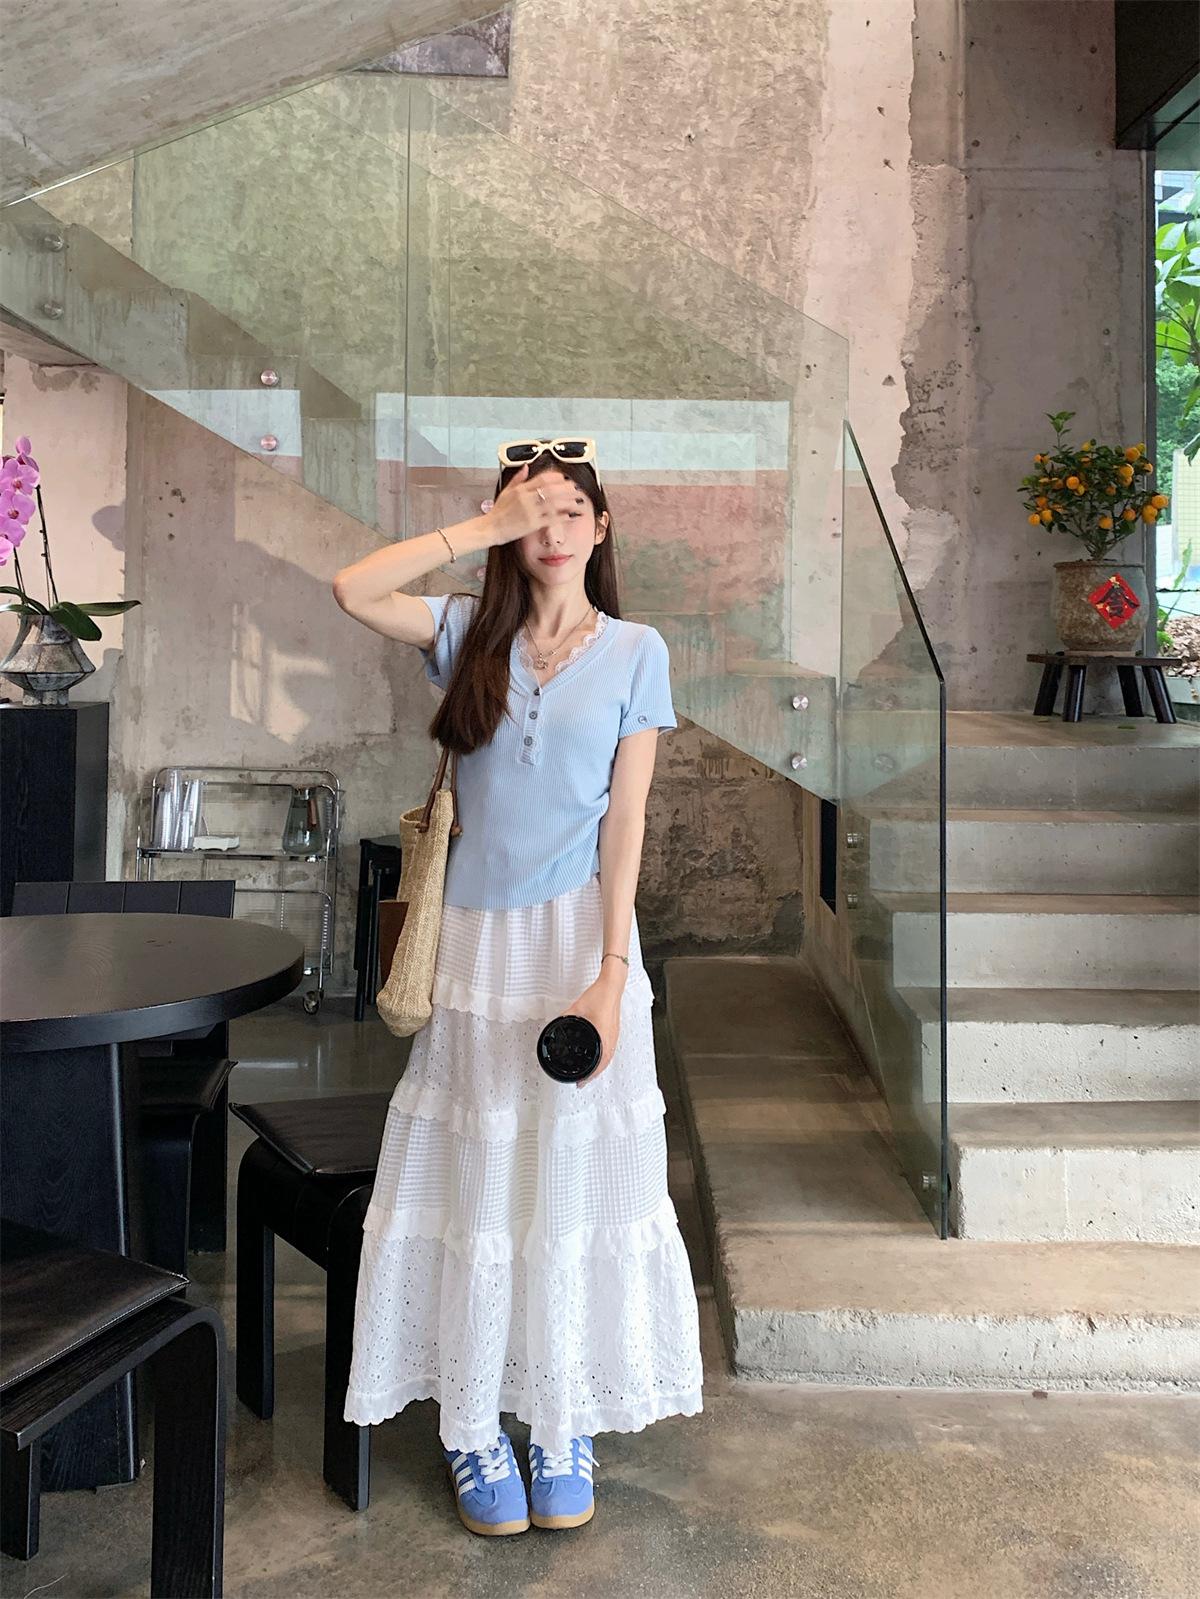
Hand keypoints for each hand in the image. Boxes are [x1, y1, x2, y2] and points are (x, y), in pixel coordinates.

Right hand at [483, 463, 586, 547]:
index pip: (542, 479)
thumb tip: (526, 466)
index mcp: (520, 489)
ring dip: (568, 501)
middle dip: (566, 488)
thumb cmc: (497, 512)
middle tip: (577, 489)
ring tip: (579, 501)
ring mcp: (530, 511)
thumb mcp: (506, 491)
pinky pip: (551, 518)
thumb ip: (518, 478)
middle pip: (552, 489)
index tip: (565, 479)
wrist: (490, 528)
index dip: (556, 478)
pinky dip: (563, 516)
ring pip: (554, 503)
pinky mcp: (532, 524)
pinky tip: (571, 515)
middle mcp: (526, 498)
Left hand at [563, 970, 623, 1088]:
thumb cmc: (600, 995)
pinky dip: (605, 1057)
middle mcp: (611, 1037)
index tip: (581, 1083)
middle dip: (594, 1075)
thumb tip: (558, 1024)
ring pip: (609, 1057)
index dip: (589, 1076)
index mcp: (602, 1035)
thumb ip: (566, 1018)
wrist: (612, 985)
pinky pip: (611, 1049)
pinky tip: (601, 1056)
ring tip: (592, 1074)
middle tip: (584, 1082)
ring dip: (600, 1067)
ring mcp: (615, 1034)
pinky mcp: (615, 1029)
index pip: (598, 1063)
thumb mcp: (576, 1009)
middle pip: (604, 1063)